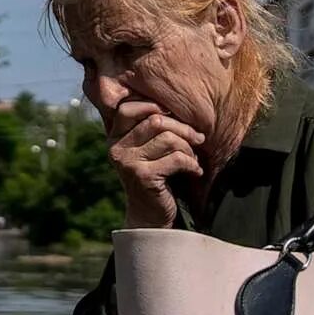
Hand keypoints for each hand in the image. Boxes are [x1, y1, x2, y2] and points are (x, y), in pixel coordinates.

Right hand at [106, 100, 203, 228]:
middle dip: (183, 129)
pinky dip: (192, 164)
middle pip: (155, 120)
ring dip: (189, 149)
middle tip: (198, 139)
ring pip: (168, 138)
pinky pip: (176, 158)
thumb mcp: (150, 147)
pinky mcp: (142, 176)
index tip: (175, 117)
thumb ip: (153, 125)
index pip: (129, 108)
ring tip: (193, 159)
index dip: (155, 106)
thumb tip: (176, 100)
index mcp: (114, 136)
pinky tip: (195, 171)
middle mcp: (116, 148)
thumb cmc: (157, 174)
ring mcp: (127, 162)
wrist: (152, 214)